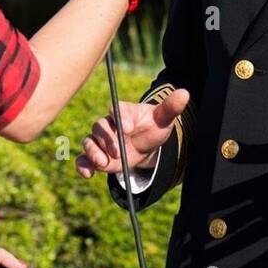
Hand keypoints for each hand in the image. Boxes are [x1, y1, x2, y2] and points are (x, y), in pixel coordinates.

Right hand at [75, 88, 189, 177]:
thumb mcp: (163, 119)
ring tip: (102, 163)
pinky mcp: (97, 155)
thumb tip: (185, 93)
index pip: (118, 110)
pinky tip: (87, 174)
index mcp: (123, 111)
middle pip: (100, 127)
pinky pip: (84, 158)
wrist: (145, 143)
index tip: (128, 127)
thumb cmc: (152, 126)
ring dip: (93, 152)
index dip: (121, 117)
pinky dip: (83, 165)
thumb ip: (170, 107)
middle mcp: (108, 124)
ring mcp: (100, 141)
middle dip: (107, 139)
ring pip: (90, 142)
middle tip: (117, 151)